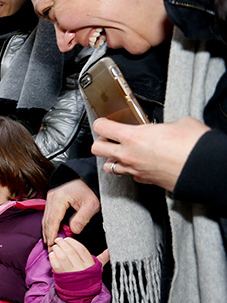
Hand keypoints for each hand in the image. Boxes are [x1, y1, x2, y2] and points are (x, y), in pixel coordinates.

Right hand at [41, 179, 99, 246]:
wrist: (86, 175)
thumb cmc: (89, 188)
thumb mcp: (91, 204)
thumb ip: (82, 219)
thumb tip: (73, 231)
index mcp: (60, 199)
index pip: (53, 220)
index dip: (52, 233)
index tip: (51, 244)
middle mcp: (51, 198)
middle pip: (47, 220)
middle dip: (47, 235)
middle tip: (49, 248)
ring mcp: (50, 197)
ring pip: (45, 217)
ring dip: (46, 230)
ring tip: (48, 242)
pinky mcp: (51, 198)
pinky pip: (47, 214)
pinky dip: (47, 224)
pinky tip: (49, 231)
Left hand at [48, 237, 109, 272]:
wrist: (82, 292)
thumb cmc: (89, 277)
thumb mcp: (97, 267)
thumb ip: (104, 257)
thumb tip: (111, 250)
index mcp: (89, 264)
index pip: (81, 249)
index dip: (73, 242)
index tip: (67, 239)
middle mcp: (80, 268)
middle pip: (70, 252)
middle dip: (63, 243)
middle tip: (58, 239)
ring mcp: (71, 273)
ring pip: (62, 257)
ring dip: (57, 249)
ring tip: (55, 246)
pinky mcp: (62, 276)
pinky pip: (56, 265)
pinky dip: (53, 257)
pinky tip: (52, 254)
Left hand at [92, 116, 208, 190]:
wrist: (205, 168)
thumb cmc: (194, 145)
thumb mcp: (177, 122)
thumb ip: (161, 125)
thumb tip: (162, 127)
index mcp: (133, 137)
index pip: (101, 127)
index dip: (101, 123)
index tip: (105, 122)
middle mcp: (129, 155)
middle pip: (96, 149)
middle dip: (101, 142)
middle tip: (110, 138)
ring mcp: (135, 170)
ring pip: (108, 167)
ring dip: (112, 158)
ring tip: (122, 152)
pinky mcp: (144, 181)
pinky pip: (129, 175)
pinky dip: (130, 169)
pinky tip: (139, 163)